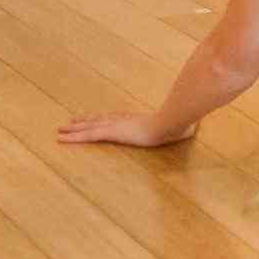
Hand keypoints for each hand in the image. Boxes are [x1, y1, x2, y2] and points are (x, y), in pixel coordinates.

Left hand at [56, 111, 195, 147]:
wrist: (173, 121)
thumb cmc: (179, 124)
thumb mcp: (182, 127)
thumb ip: (185, 125)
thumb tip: (197, 125)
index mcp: (136, 120)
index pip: (116, 118)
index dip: (103, 118)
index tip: (94, 118)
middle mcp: (123, 120)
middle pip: (99, 120)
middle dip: (84, 122)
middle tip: (69, 123)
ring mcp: (116, 125)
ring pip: (90, 127)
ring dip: (74, 129)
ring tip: (60, 130)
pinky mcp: (112, 132)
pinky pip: (88, 135)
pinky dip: (74, 137)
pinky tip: (62, 139)